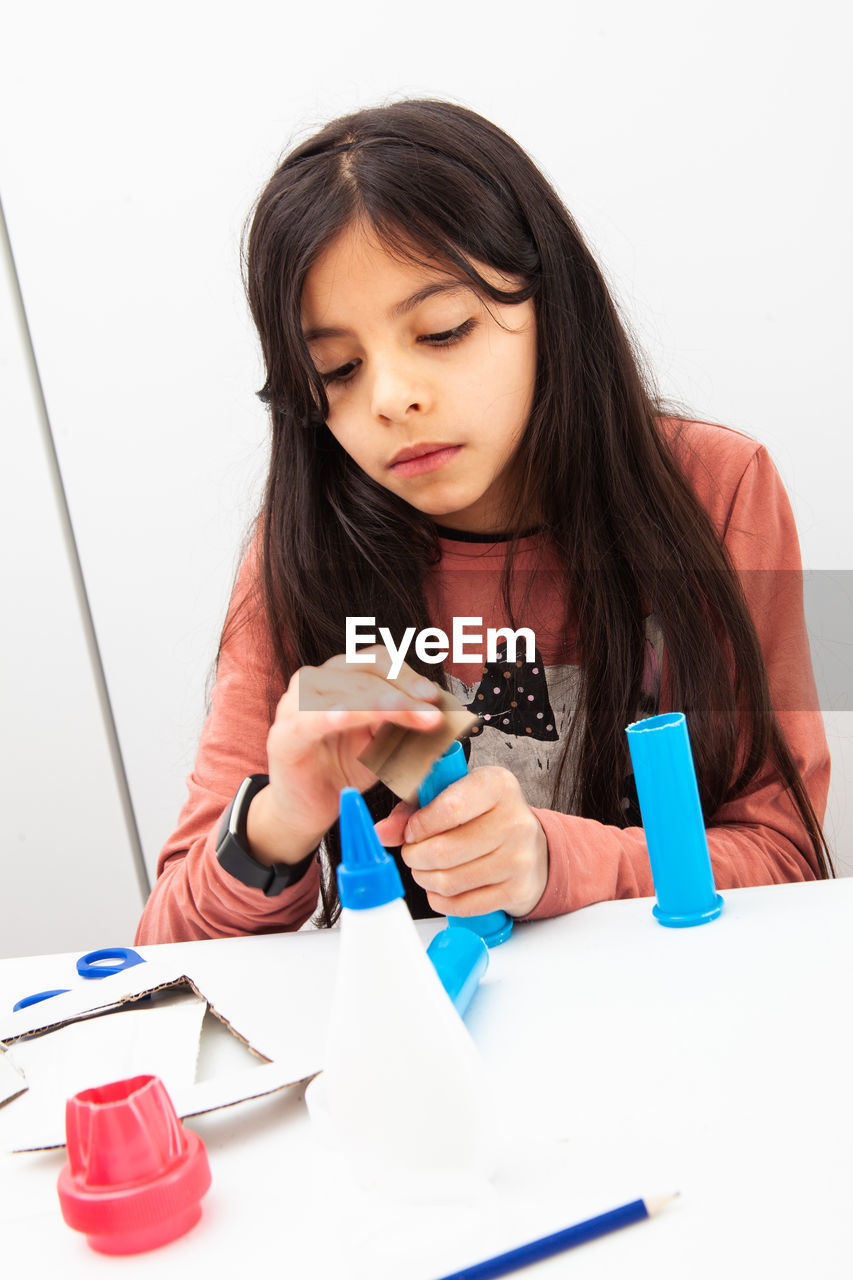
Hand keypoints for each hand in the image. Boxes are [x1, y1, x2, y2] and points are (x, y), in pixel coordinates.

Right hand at [246, 647, 442, 865]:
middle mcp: (317, 681)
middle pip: (365, 672)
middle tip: (433, 715)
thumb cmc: (345, 768)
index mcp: (343, 677)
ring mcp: (295, 704)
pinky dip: (332, 715)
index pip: (378, 662)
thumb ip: (408, 724)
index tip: (436, 698)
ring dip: (381, 704)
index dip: (409, 676)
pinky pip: (310, 719)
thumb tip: (446, 713)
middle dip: (405, 693)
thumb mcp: (386, 742)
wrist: (307, 807)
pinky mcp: (284, 734)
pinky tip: (349, 717)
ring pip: (343, 692)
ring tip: (410, 718)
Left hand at [374, 766, 548, 917]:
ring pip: (449, 880)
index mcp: (497, 785)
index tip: (411, 831)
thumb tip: (382, 832)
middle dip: (415, 856)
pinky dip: (441, 900)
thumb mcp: (453, 796)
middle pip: (443, 850)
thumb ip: (413, 809)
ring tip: (425, 869)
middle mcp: (514, 821)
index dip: (419, 825)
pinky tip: (441, 887)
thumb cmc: (485, 816)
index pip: (449, 809)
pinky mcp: (516, 890)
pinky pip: (462, 906)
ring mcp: (519, 859)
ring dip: (425, 878)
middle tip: (412, 853)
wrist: (531, 846)